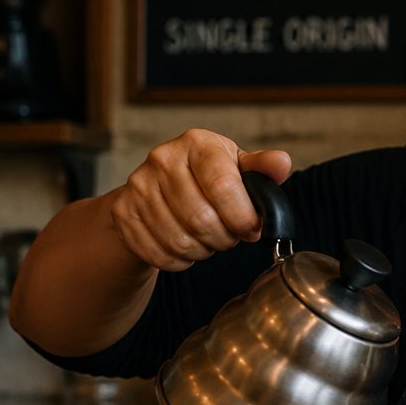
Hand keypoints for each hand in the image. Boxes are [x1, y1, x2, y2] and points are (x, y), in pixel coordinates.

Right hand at [110, 128, 292, 270]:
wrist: (157, 188)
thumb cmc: (206, 178)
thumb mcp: (237, 167)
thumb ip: (261, 169)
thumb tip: (281, 164)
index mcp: (197, 143)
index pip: (224, 187)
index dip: (243, 217)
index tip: (251, 228)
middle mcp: (163, 159)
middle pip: (202, 220)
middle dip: (225, 238)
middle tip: (229, 236)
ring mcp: (138, 186)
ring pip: (181, 241)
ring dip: (203, 250)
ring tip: (208, 239)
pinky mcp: (124, 214)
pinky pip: (160, 255)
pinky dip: (180, 261)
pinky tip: (187, 246)